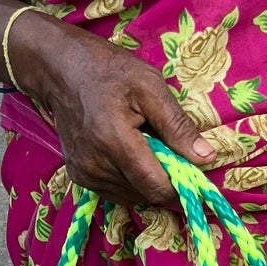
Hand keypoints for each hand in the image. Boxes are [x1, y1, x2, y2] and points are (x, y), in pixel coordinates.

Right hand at [5, 12, 212, 207]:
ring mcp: (84, 174)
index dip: (181, 184)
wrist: (59, 68)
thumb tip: (207, 158)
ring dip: (148, 180)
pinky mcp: (79, 177)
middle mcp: (96, 165)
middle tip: (168, 150)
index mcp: (114, 141)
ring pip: (134, 197)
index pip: (157, 187)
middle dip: (165, 179)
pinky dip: (131, 180)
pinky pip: (117, 192)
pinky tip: (128, 154)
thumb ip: (178, 126)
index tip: (194, 170)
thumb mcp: (149, 86)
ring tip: (144, 147)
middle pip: (147, 195)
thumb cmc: (107, 70)